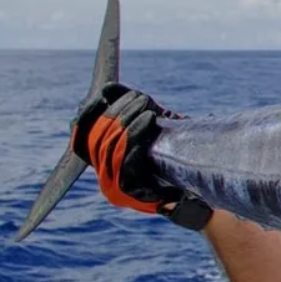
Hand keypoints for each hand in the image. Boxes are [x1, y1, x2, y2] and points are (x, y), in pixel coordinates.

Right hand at [71, 83, 212, 230]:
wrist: (199, 183)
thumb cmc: (173, 153)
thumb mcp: (148, 125)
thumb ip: (127, 107)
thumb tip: (108, 88)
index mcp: (102, 162)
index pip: (81, 136)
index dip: (88, 115)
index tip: (102, 95)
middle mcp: (102, 176)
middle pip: (96, 139)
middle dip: (117, 113)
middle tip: (140, 97)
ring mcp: (112, 187)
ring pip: (110, 147)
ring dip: (127, 121)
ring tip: (146, 104)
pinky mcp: (128, 193)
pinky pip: (126, 160)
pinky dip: (136, 136)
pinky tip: (150, 120)